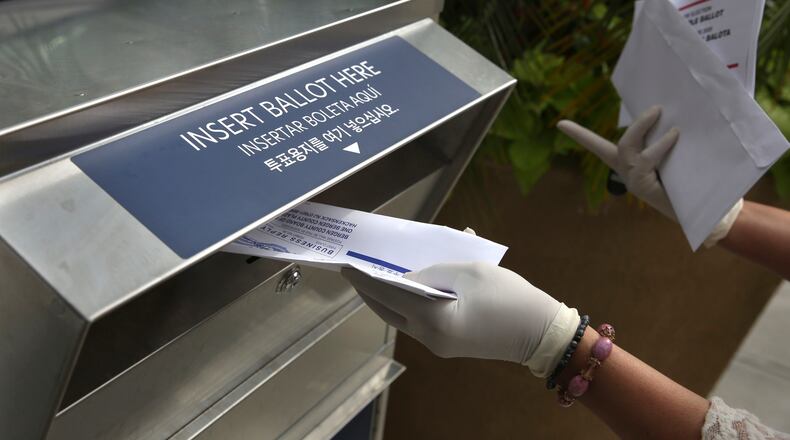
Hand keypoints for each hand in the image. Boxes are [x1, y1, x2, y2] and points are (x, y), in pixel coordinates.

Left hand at [341, 262, 579, 376]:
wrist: (541, 332)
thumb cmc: (508, 296)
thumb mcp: (469, 272)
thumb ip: (433, 272)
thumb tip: (408, 278)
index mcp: (433, 318)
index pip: (388, 295)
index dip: (365, 279)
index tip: (347, 267)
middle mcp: (429, 337)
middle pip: (388, 312)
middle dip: (370, 292)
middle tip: (356, 273)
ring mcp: (438, 345)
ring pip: (401, 319)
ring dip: (388, 299)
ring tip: (377, 278)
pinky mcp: (448, 346)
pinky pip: (419, 322)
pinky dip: (408, 305)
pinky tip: (407, 289)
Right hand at [557, 106, 743, 245]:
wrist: (702, 213)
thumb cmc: (690, 183)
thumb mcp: (675, 158)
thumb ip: (668, 141)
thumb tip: (675, 116)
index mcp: (628, 165)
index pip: (598, 147)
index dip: (579, 136)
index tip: (560, 123)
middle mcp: (626, 173)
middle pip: (621, 144)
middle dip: (637, 124)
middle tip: (657, 108)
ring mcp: (633, 181)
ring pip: (629, 148)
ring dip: (644, 128)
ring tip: (663, 115)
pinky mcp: (642, 186)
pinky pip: (647, 159)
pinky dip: (660, 145)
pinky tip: (674, 136)